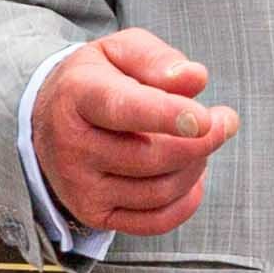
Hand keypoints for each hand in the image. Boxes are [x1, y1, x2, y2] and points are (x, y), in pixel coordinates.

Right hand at [35, 32, 242, 237]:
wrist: (50, 122)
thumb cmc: (97, 81)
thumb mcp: (119, 51)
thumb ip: (156, 59)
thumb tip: (195, 78)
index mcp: (77, 96)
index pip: (121, 109)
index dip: (166, 115)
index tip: (205, 119)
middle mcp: (72, 146)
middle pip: (151, 157)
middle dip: (201, 142)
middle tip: (223, 121)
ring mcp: (80, 186)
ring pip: (159, 191)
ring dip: (195, 167)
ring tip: (198, 143)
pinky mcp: (94, 214)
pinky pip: (155, 221)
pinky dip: (186, 202)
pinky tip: (191, 175)